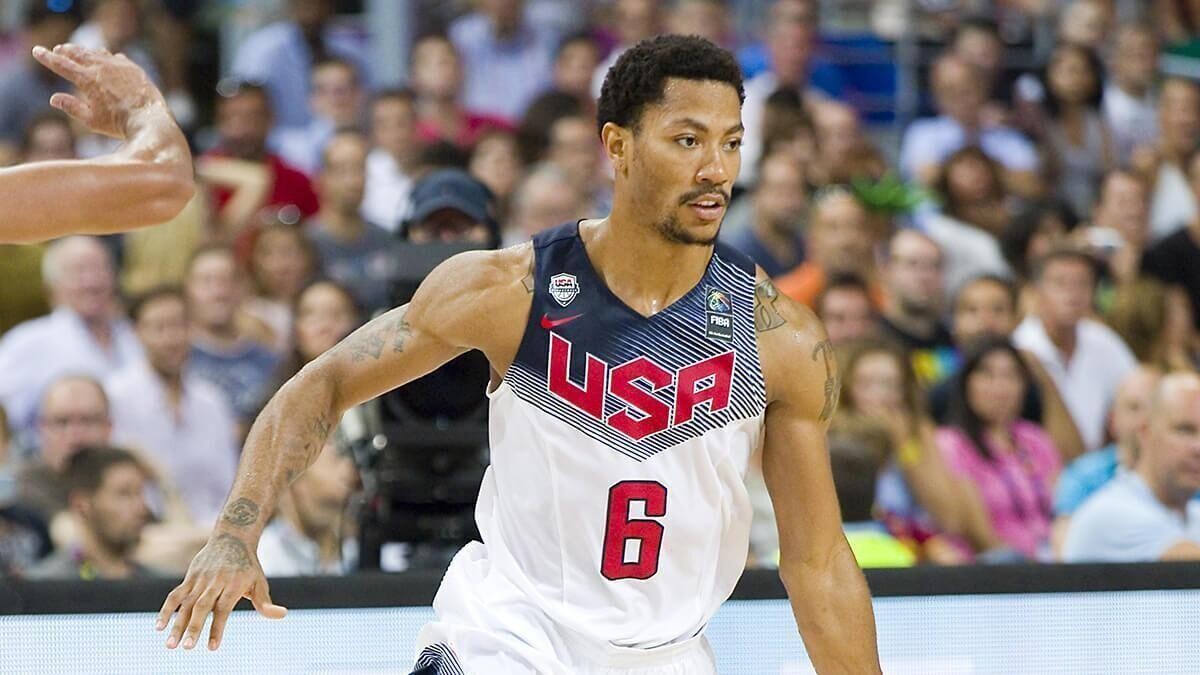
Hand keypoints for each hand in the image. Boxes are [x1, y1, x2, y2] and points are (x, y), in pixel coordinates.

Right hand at [32, 43, 167, 138]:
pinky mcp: (133, 69)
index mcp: (87, 79)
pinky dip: (106, 57)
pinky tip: (106, 58)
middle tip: (58, 49)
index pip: (61, 64)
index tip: (37, 51)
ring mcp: (119, 66)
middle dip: (66, 51)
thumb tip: (53, 98)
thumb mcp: (90, 120)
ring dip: (85, 51)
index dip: (47, 57)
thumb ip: (71, 107)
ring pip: (97, 53)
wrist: (150, 120)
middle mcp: (102, 68)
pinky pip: (116, 58)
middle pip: (78, 53)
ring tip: (79, 52)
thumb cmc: (119, 124)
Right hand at [156, 532, 286, 650]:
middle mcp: (216, 581)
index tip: (212, 647)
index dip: (217, 628)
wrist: (232, 538)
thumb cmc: (248, 566)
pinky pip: (175, 595)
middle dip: (194, 627)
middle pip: (203, 606)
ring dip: (177, 624)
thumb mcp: (260, 582)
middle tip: (187, 648)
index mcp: (234, 584)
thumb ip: (265, 603)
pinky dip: (166, 610)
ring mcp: (201, 578)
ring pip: (186, 603)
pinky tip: (159, 627)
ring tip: (170, 645)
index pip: (223, 609)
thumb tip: (283, 614)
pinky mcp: (190, 576)